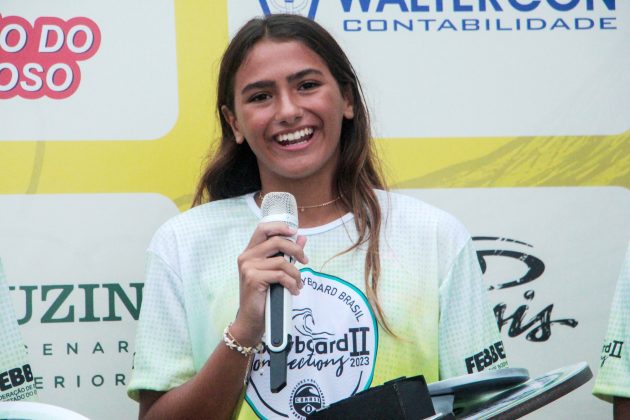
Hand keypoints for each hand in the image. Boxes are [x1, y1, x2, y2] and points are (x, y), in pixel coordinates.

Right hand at [231, 222, 306, 345]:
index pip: (262, 229)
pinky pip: (281, 275)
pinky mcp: (253, 279)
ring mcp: (248, 267)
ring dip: (296, 273)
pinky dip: (292, 283)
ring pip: (282, 261)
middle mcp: (246, 257)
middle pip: (276, 241)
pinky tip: (294, 290)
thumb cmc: (263, 296)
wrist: (251, 320)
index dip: (280, 227)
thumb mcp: (275, 272)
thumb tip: (302, 238)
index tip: (294, 232)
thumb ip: (287, 254)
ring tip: (299, 283)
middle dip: (296, 250)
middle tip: (305, 261)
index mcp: (249, 252)